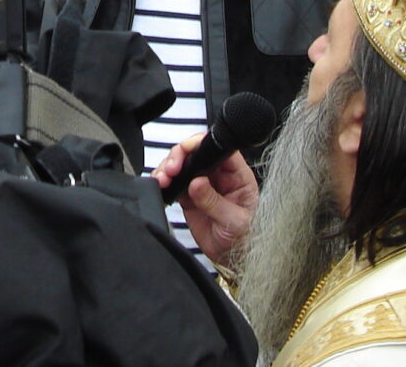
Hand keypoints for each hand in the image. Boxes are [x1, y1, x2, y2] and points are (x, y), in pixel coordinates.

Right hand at [152, 132, 259, 267]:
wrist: (234, 260)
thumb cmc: (245, 240)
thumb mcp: (234, 222)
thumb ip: (214, 202)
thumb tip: (197, 182)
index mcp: (237, 176)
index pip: (219, 150)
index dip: (200, 144)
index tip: (186, 150)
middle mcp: (219, 176)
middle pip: (196, 153)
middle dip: (179, 156)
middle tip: (171, 170)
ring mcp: (203, 185)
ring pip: (182, 164)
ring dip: (168, 167)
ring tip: (162, 179)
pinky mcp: (189, 196)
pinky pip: (174, 182)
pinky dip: (163, 181)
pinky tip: (160, 185)